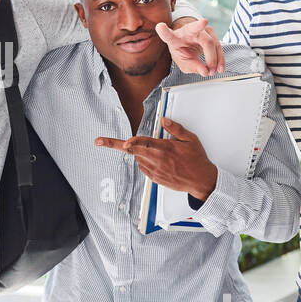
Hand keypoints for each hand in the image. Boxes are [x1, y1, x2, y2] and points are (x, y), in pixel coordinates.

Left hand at [96, 119, 217, 199]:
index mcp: (165, 149)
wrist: (201, 181)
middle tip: (99, 141)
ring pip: (137, 159)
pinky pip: (143, 168)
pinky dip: (144, 162)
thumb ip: (176, 128)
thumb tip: (164, 120)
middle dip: (114, 145)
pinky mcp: (155, 178)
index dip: (132, 143)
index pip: (144, 143)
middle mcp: (157, 160)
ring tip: (152, 150)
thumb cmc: (197, 160)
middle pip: (132, 151)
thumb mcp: (191, 140)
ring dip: (137, 152)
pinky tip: (155, 159)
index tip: (124, 143)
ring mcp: (155, 171)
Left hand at [155, 17, 224, 76]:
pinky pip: (218, 45)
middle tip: (209, 70)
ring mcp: (200, 29)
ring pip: (211, 42)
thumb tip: (205, 71)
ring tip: (213, 71)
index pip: (168, 34)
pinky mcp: (210, 31)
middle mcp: (187, 30)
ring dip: (215, 59)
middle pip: (198, 34)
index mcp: (174, 37)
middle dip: (208, 55)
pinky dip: (220, 58)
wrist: (188, 39)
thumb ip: (191, 66)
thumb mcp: (182, 61)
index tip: (160, 27)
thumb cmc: (182, 49)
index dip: (164, 31)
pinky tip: (220, 68)